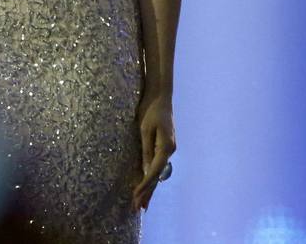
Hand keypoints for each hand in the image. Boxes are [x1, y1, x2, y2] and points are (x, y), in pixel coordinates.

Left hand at [131, 93, 175, 210]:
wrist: (160, 96)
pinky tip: (147, 186)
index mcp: (166, 147)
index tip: (135, 197)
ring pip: (157, 173)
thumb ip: (146, 150)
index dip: (144, 186)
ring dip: (149, 188)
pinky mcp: (164, 146)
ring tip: (142, 204)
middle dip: (147, 192)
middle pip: (157, 176)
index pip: (153, 172)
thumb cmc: (150, 110)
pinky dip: (151, 177)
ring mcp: (168, 149)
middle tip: (138, 209)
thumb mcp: (145, 129)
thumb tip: (145, 170)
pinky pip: (157, 166)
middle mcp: (170, 151)